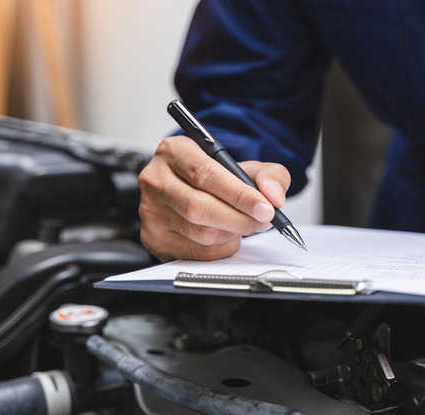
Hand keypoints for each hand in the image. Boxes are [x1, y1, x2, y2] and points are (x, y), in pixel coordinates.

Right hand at [138, 136, 289, 260]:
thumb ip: (268, 175)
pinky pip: (197, 252)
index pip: (205, 174)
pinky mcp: (154, 238)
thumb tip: (274, 196)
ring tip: (244, 224)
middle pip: (199, 208)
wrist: (189, 190)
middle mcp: (155, 180)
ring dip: (232, 234)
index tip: (265, 208)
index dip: (239, 194)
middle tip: (263, 220)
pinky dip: (221, 248)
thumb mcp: (243, 166)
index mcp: (173, 152)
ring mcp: (150, 212)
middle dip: (239, 219)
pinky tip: (226, 235)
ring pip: (199, 233)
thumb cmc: (214, 178)